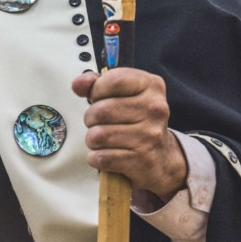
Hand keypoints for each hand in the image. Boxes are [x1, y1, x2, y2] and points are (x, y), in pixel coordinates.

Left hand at [71, 68, 187, 201]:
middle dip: (91, 118)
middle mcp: (155, 109)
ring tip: (102, 139)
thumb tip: (78, 84)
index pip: (113, 81)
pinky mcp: (143, 160)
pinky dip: (96, 158)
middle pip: (100, 111)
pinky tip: (106, 153)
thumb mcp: (122, 93)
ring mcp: (150, 136)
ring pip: (98, 136)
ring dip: (92, 139)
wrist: (162, 156)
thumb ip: (97, 83)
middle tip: (99, 123)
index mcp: (151, 86)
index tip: (99, 98)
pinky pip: (102, 157)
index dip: (97, 90)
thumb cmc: (136, 120)